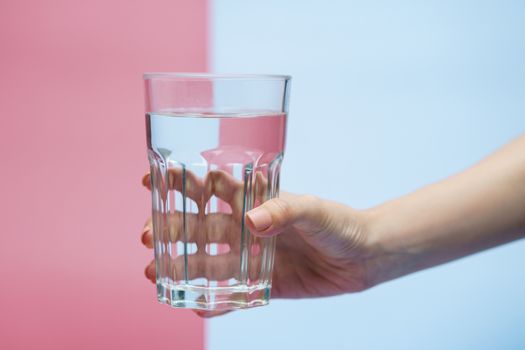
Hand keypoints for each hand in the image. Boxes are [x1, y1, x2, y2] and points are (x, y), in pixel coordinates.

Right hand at [140, 170, 377, 315]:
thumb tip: (252, 221)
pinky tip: (194, 305)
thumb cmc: (340, 223)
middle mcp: (249, 228)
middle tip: (145, 237)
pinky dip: (215, 300)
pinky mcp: (265, 284)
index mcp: (256, 202)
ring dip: (182, 267)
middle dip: (172, 229)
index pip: (212, 188)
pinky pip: (234, 294)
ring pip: (210, 262)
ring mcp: (254, 257)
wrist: (363, 257)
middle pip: (201, 228)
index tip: (150, 178)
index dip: (182, 183)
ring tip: (154, 273)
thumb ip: (285, 210)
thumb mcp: (315, 209)